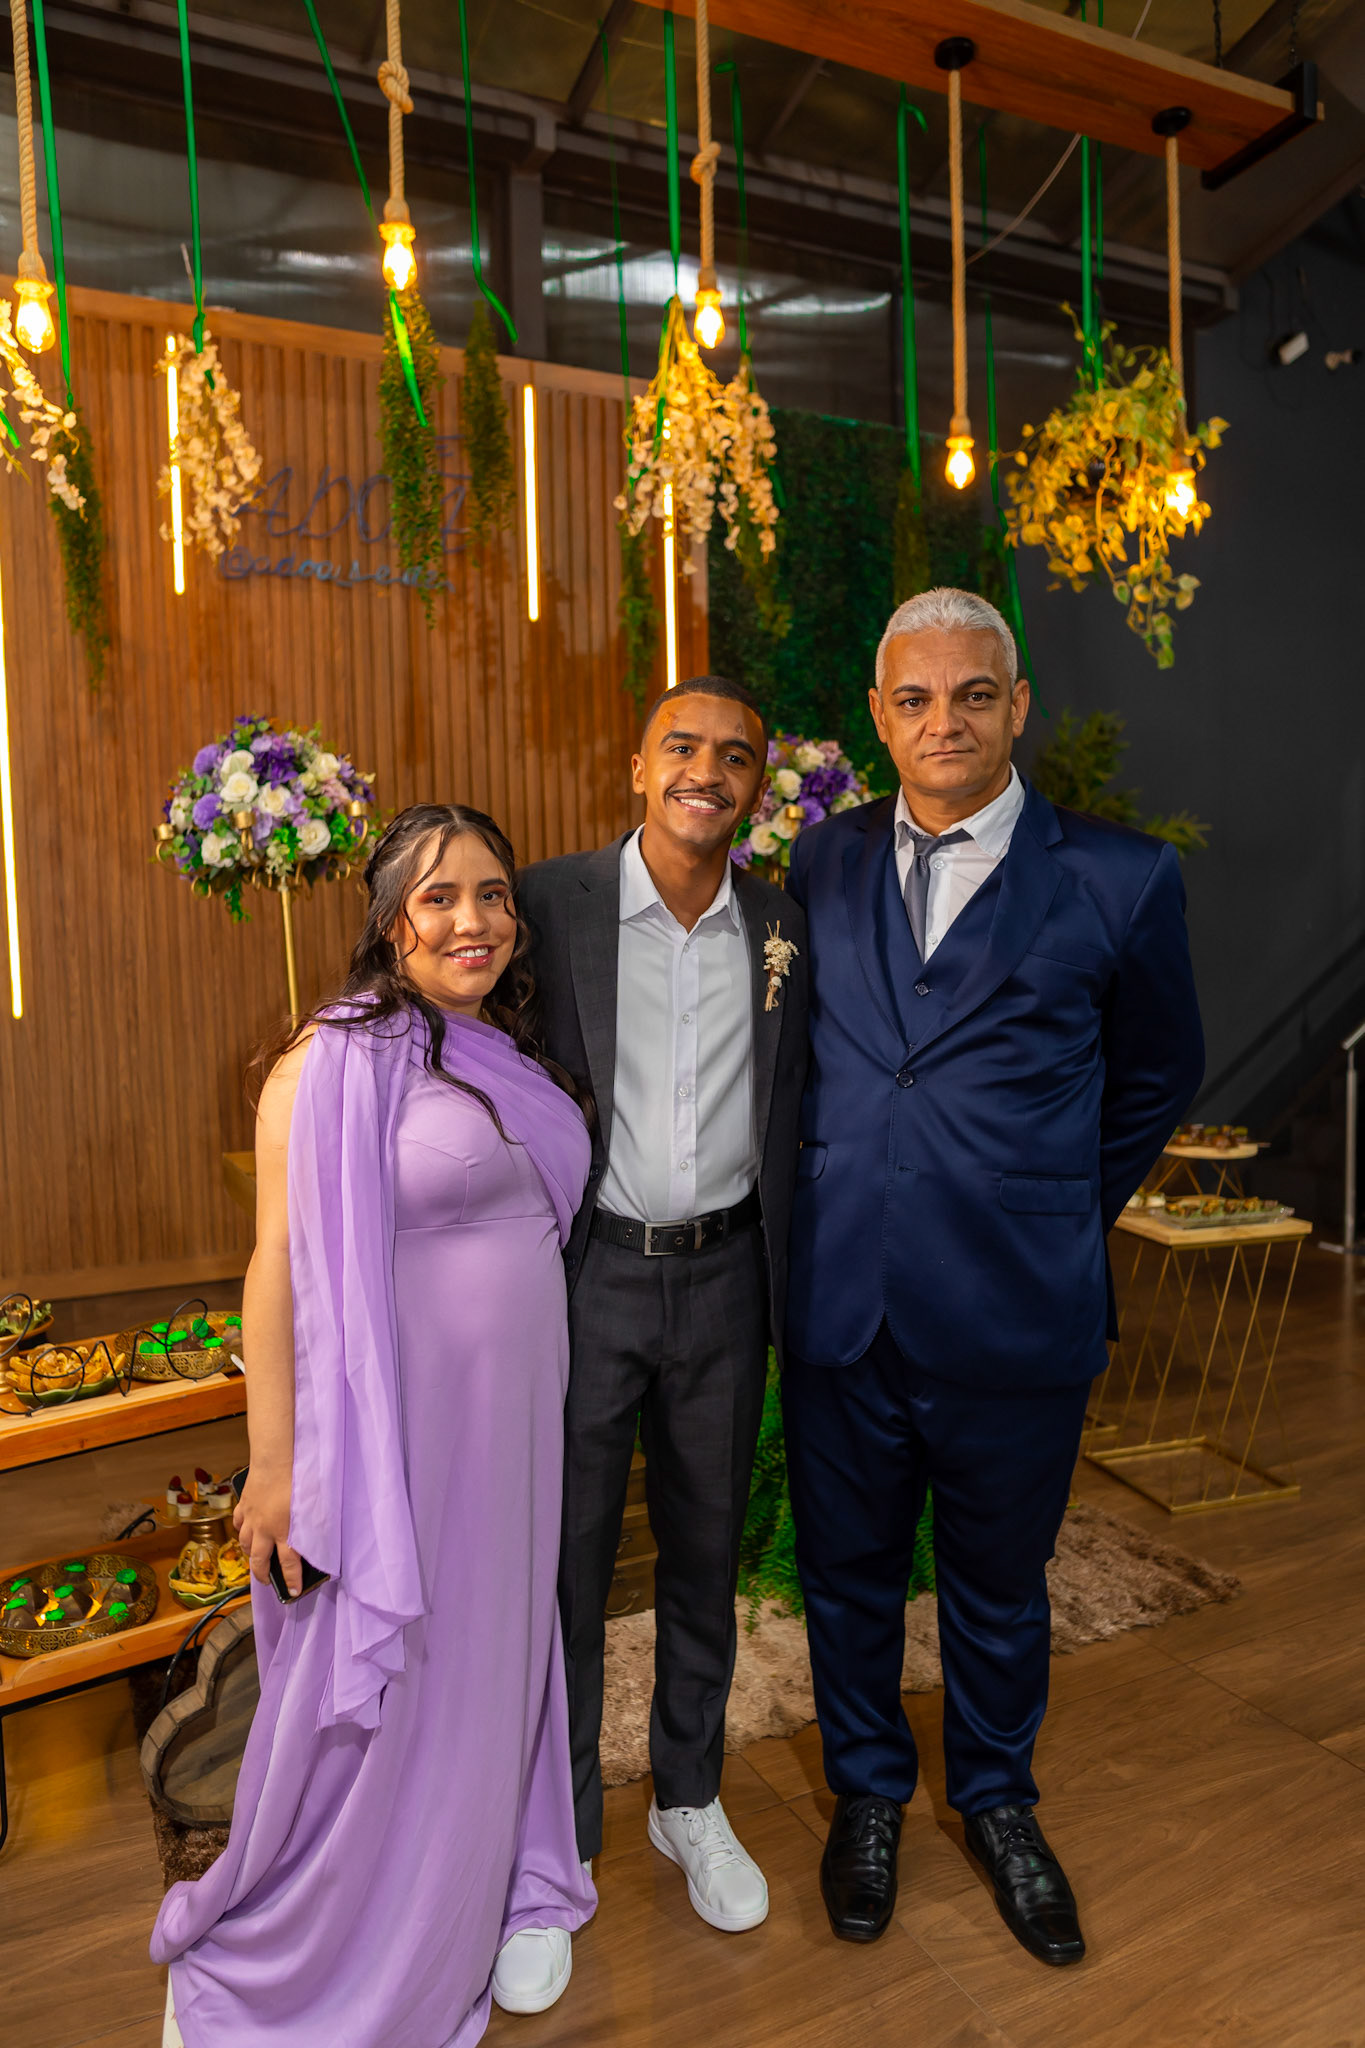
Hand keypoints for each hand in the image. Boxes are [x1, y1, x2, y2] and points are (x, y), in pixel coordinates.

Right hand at [233, 1467, 301, 1595]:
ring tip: (256, 1558)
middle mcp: (265, 1529)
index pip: (289, 1563)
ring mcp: (251, 1517)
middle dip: (262, 1574)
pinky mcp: (244, 1504)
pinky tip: (246, 1530)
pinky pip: (239, 1523)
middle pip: (260, 1559)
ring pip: (246, 1543)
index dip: (292, 1580)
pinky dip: (242, 1529)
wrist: (275, 1458)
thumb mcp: (312, 1504)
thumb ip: (313, 1523)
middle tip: (267, 1581)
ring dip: (250, 1553)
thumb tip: (318, 1536)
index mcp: (285, 1530)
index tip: (294, 1592)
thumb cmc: (299, 1478)